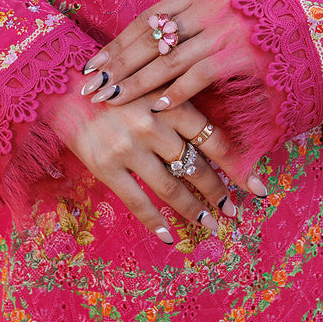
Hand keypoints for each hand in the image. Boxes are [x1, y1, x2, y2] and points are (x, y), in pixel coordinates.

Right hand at [47, 84, 243, 244]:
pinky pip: (137, 201)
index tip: (258, 189)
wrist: (65, 86)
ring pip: (172, 188)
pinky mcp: (105, 165)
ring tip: (210, 225)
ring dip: (195, 211)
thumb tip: (214, 137)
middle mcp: (153, 125)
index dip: (238, 168)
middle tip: (234, 212)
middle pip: (197, 167)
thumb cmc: (118, 85)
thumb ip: (181, 104)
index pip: (214, 140)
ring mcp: (128, 147)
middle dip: (219, 194)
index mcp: (170, 102)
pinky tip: (170, 236)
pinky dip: (156, 222)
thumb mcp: (154, 85)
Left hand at [80, 0, 264, 112]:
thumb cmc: (256, 14)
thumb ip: (186, 16)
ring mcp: (223, 29)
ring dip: (137, 83)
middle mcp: (205, 7)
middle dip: (118, 66)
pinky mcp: (240, 53)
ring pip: (168, 59)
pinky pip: (199, 75)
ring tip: (113, 100)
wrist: (306, 13)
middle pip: (150, 40)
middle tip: (92, 86)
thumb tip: (146, 39)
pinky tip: (157, 107)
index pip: (145, 20)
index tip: (94, 63)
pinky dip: (176, 92)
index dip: (117, 44)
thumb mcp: (219, 2)